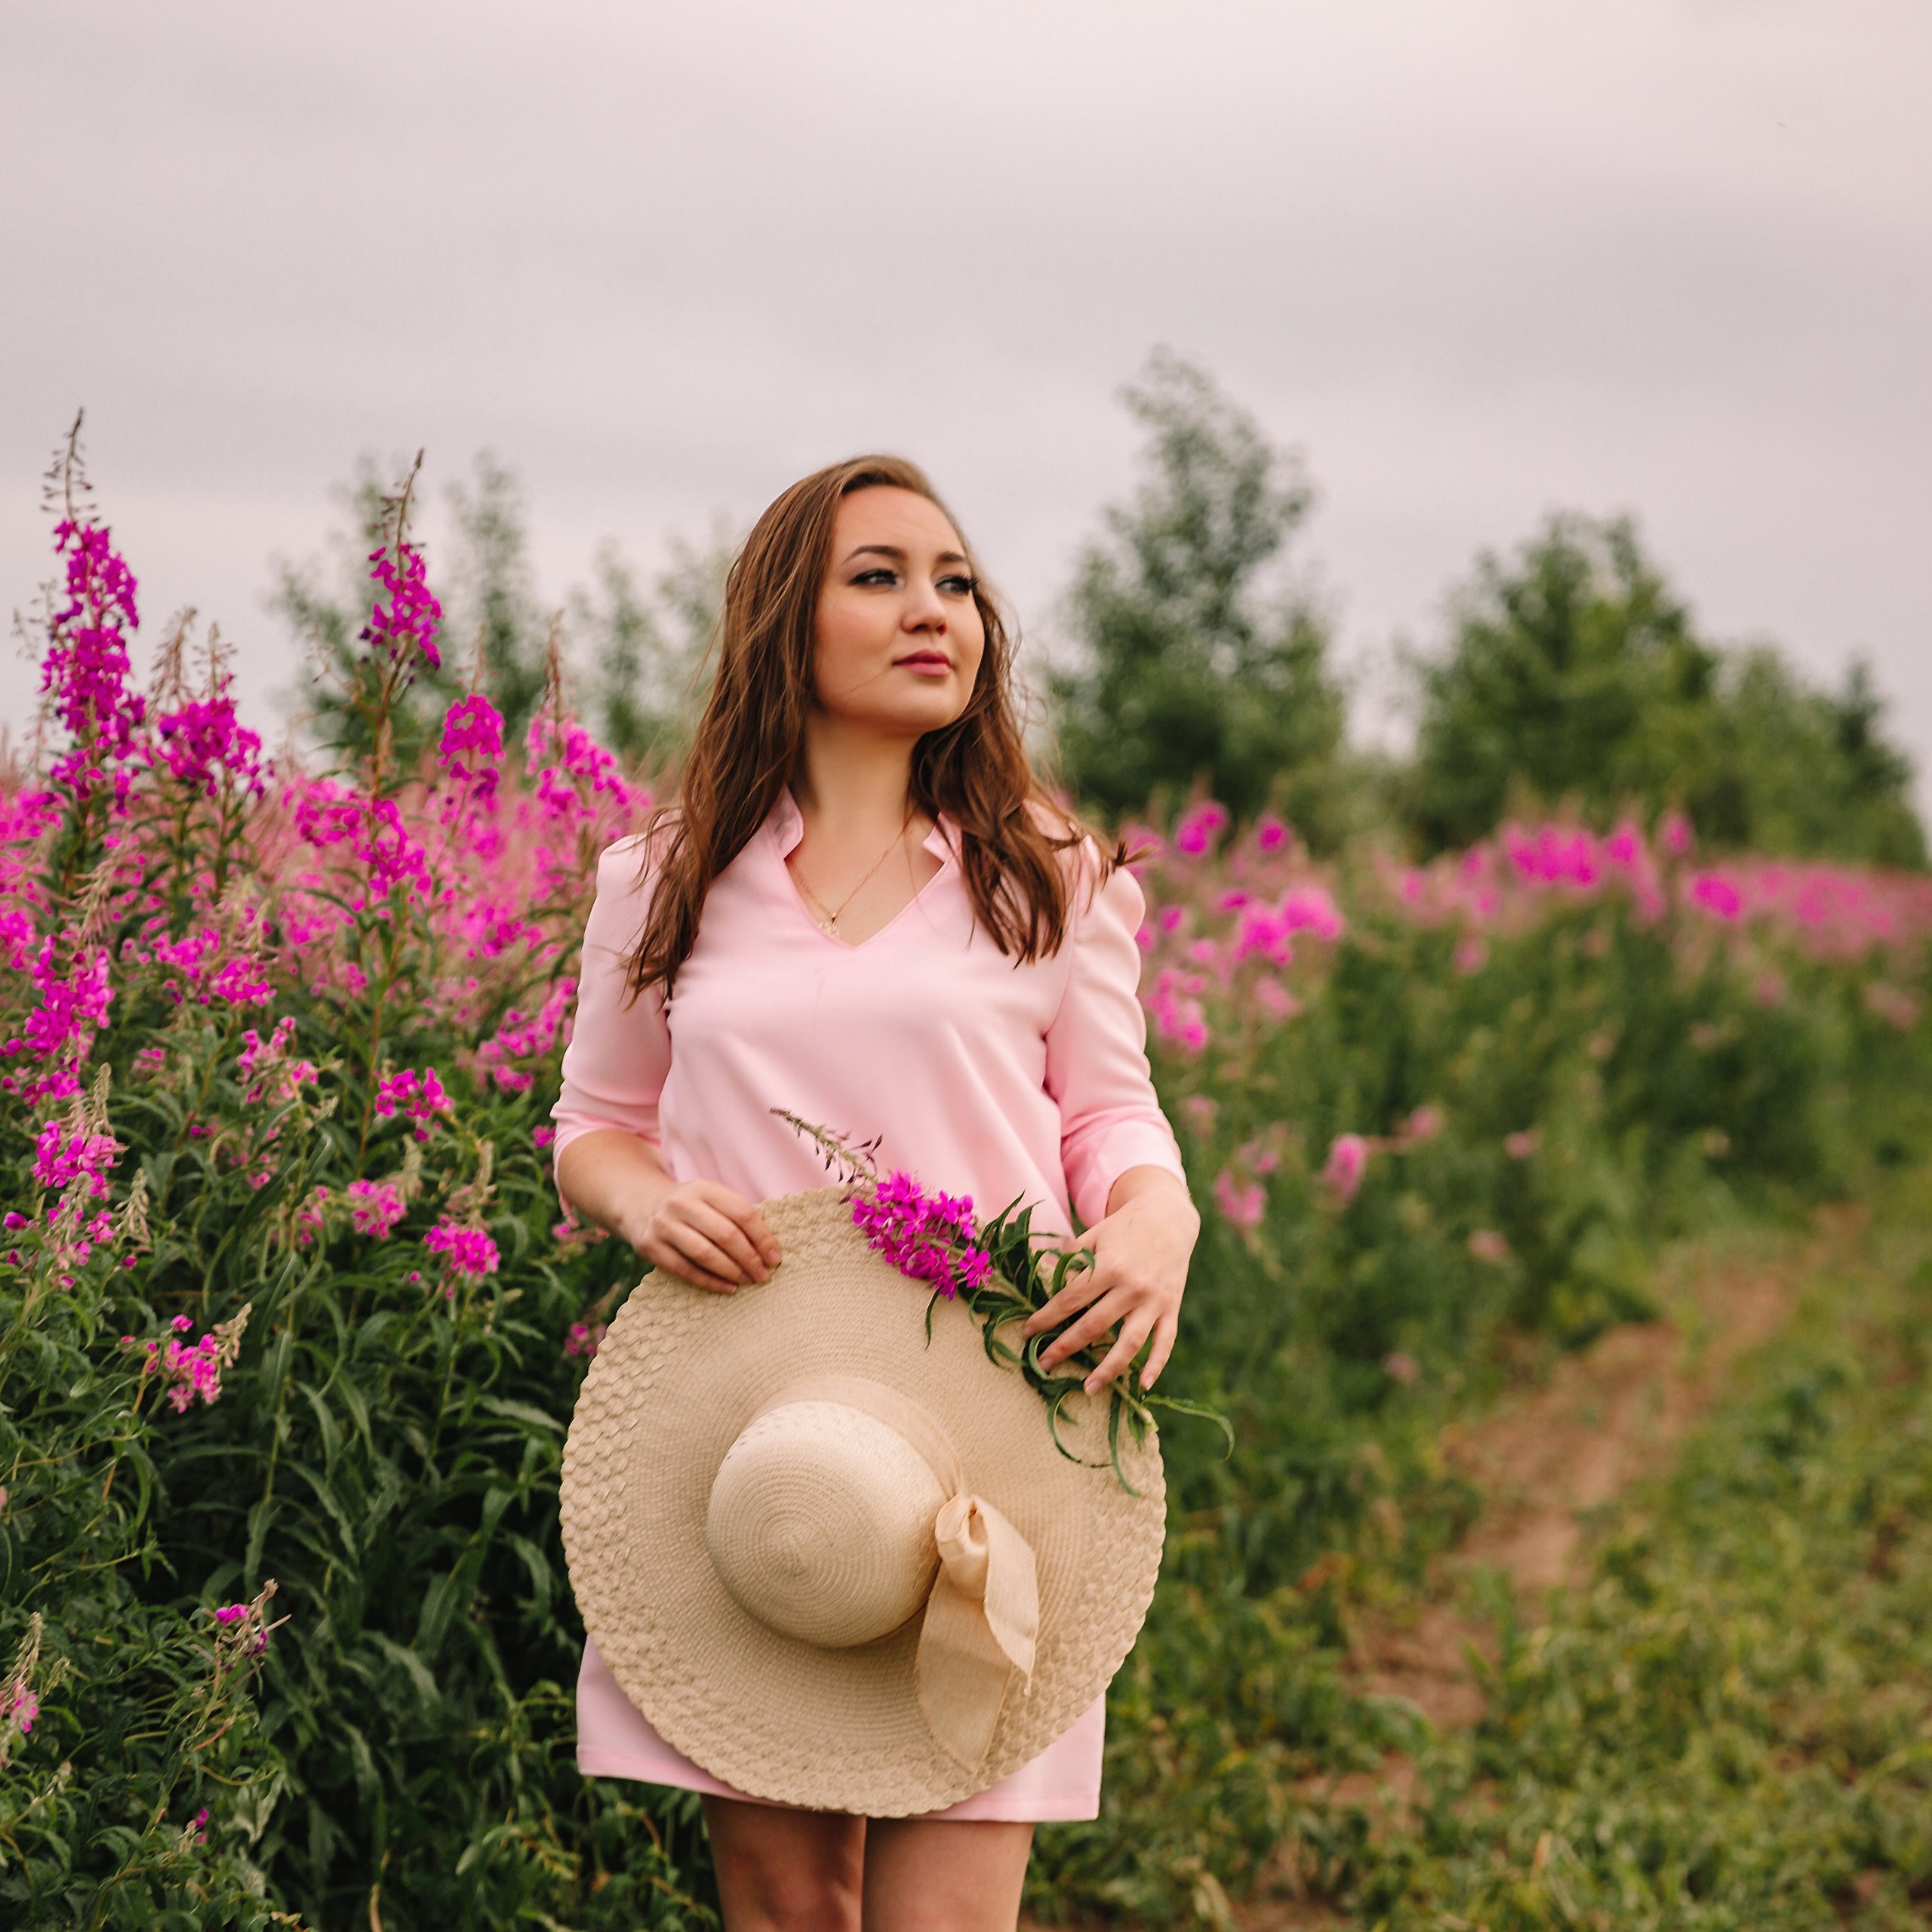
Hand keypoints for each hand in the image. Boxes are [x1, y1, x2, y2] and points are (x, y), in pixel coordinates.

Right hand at [625, 1178, 780, 1294]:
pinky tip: (727, 1287)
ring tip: (748, 1281)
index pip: (742, 1213)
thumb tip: (768, 1248)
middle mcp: (682, 1204)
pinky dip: (709, 1281)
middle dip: (750, 1258)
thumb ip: (734, 1215)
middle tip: (764, 1274)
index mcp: (704, 1188)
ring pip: (705, 1253)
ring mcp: (664, 1225)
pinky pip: (685, 1270)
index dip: (762, 1237)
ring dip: (731, 1271)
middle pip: (725, 1234)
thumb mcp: (709, 1197)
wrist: (639, 1203)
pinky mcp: (650, 1246)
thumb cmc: (689, 1206)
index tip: (775, 1258)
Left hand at [1021, 1169, 1198, 1393]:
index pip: (1071, 1299)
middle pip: (1095, 1325)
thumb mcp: (1094, 1235)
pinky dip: (1156, 1364)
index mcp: (1109, 1266)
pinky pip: (1165, 1341)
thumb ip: (1070, 1259)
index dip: (1047, 1317)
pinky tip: (1143, 1386)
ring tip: (1088, 1388)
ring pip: (1130, 1342)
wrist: (1168, 1217)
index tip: (1028, 1332)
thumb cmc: (1123, 1228)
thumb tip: (1039, 1276)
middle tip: (1043, 1365)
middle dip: (1066, 1347)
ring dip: (1109, 1368)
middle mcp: (1132, 1286)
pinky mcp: (1171, 1308)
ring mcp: (1154, 1300)